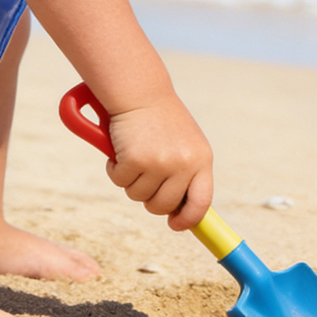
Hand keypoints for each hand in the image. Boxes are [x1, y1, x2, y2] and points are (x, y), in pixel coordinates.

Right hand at [104, 95, 213, 231]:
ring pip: (138, 195)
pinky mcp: (135, 160)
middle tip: (142, 179)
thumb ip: (186, 171)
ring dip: (130, 180)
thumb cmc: (160, 117)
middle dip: (148, 199)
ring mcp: (160, 163)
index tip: (175, 225)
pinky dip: (115, 169)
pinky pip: (120, 181)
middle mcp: (184, 164)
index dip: (188, 219)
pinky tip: (120, 148)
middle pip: (162, 206)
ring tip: (133, 154)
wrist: (139, 91)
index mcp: (202, 159)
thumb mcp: (185, 142)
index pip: (201, 202)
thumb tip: (178, 210)